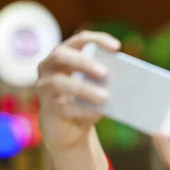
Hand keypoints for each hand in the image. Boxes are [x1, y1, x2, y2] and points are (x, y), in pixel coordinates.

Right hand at [36, 31, 120, 153]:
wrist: (70, 129)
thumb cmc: (86, 102)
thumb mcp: (98, 88)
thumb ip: (107, 81)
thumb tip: (124, 82)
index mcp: (65, 55)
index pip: (79, 40)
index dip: (97, 40)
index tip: (117, 47)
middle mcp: (49, 66)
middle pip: (61, 55)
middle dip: (83, 62)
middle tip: (105, 72)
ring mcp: (44, 87)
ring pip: (58, 82)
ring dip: (83, 88)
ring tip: (104, 96)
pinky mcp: (46, 108)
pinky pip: (62, 107)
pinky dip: (83, 109)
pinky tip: (97, 112)